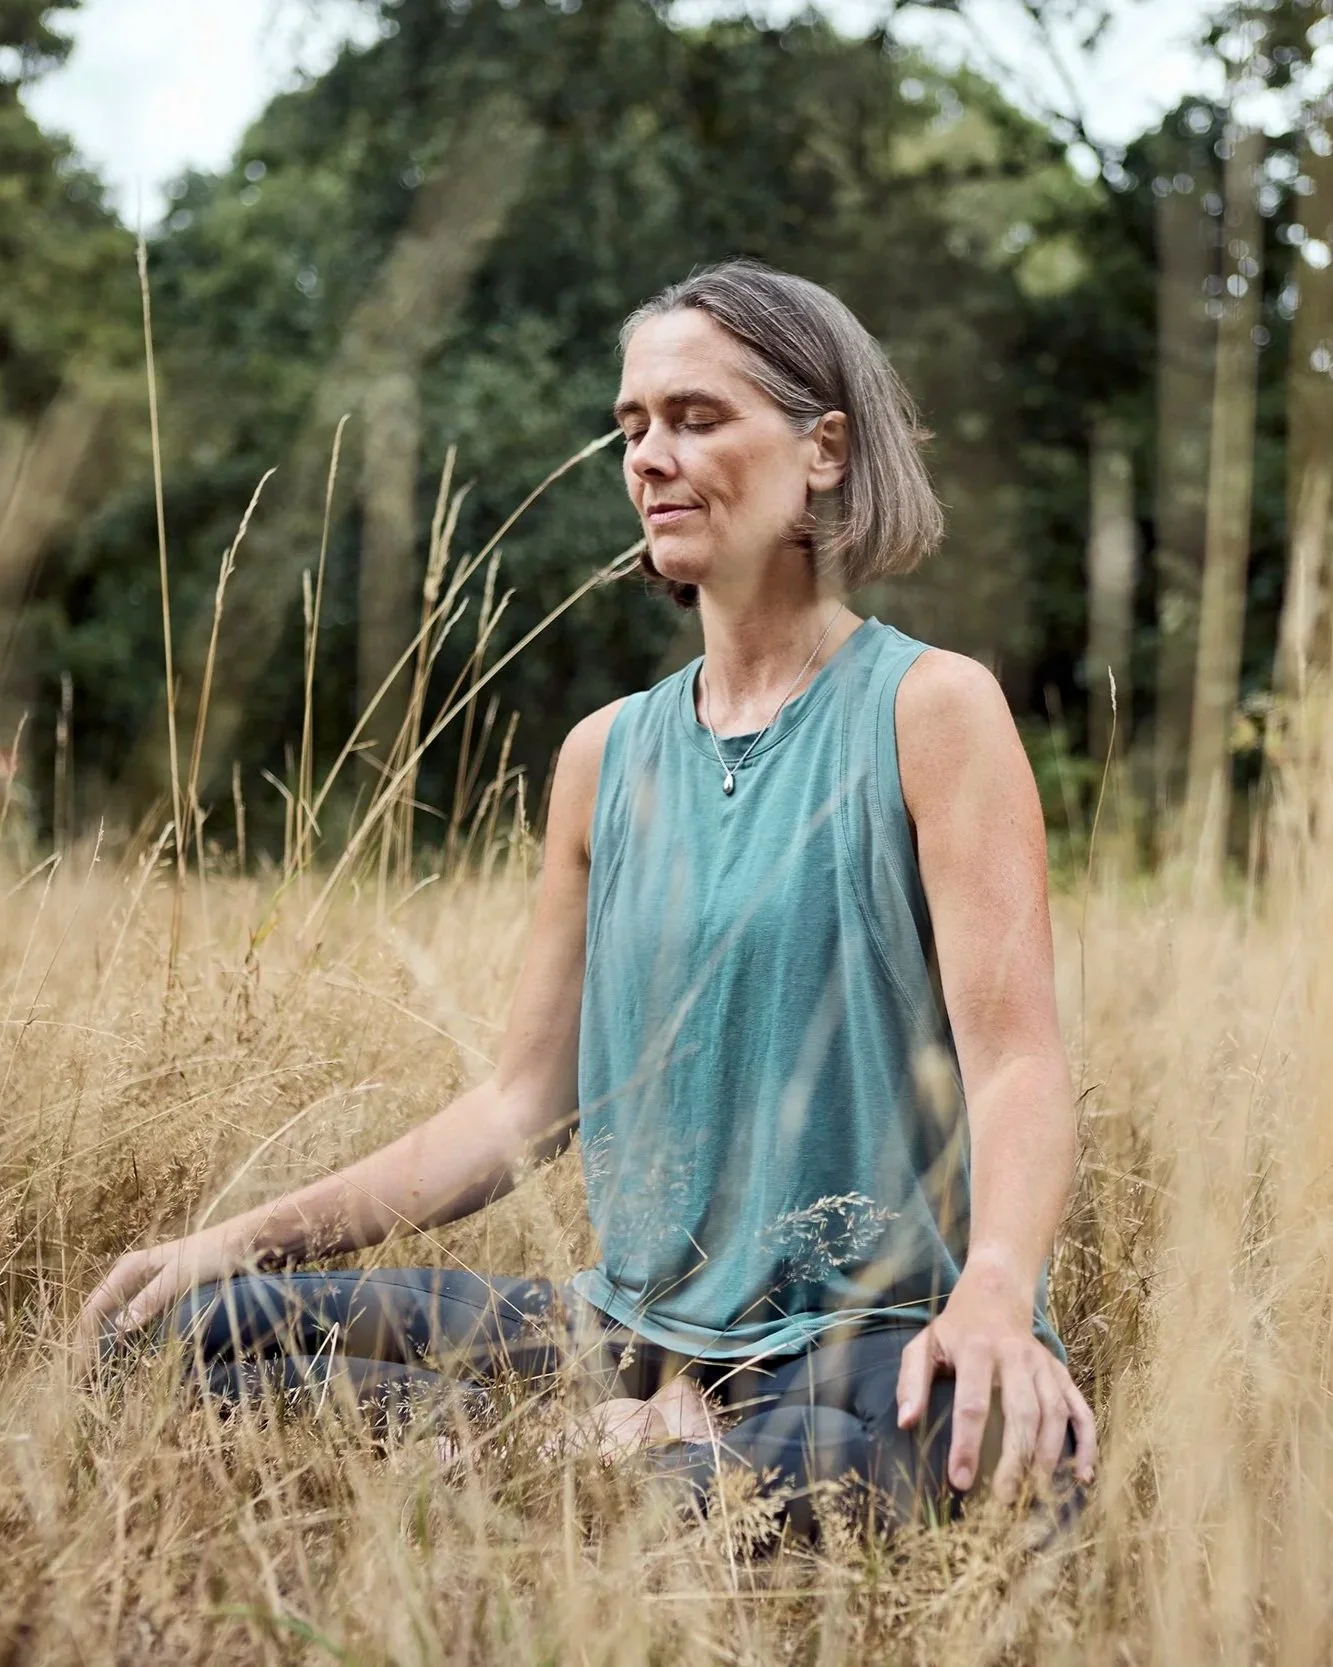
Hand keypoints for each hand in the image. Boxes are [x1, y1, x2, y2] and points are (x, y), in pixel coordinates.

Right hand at [75, 1226, 243, 1369]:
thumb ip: (151, 1299)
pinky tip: (126, 1354)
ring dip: (105, 1342)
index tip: (83, 1370)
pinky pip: (131, 1318)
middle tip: (86, 1378)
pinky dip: (124, 1336)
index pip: (93, 1309)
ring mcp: (142, 1284)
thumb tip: (120, 1327)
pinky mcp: (157, 1293)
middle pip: (98, 1314)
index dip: (84, 1340)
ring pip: (113, 1317)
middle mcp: (129, 1275)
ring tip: (101, 1372)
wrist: (239, 1242)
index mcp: (128, 1269)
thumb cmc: (210, 1255)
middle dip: (89, 1344)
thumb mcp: (180, 1276)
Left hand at [894, 1256, 1096, 1502]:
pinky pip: (1081, 1411)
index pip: (973, 1403)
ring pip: (1054, 1415)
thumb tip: (907, 1422)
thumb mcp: (924, 1345)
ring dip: (1048, 1458)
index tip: (960, 1481)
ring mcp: (1044, 1366)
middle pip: (1021, 1414)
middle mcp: (1016, 1357)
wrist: (995, 1295)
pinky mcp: (1062, 1374)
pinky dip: (1087, 1444)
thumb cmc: (954, 1330)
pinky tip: (1082, 1477)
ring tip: (1035, 1495)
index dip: (967, 1444)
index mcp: (977, 1349)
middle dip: (1014, 1461)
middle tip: (1003, 1500)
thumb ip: (911, 1382)